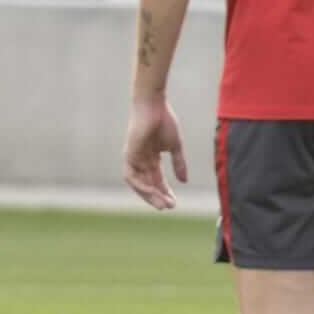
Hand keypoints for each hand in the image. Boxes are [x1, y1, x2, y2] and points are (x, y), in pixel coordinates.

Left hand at [123, 95, 185, 210]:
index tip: (175, 203)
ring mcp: (133, 158)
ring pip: (139, 184)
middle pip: (148, 184)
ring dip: (149, 195)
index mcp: (151, 158)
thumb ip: (179, 163)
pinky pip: (131, 176)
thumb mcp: (175, 146)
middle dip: (158, 197)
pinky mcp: (128, 155)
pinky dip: (140, 185)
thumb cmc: (165, 121)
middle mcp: (141, 160)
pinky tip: (152, 191)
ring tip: (162, 204)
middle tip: (169, 207)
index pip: (158, 180)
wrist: (153, 105)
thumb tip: (184, 181)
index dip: (166, 192)